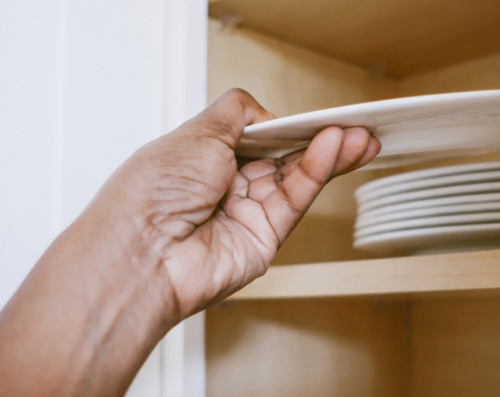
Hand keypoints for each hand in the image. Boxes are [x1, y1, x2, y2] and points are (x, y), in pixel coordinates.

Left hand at [93, 88, 379, 317]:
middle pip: (282, 159)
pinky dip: (315, 174)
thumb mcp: (199, 130)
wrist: (142, 251)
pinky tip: (333, 151)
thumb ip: (238, 113)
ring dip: (327, 156)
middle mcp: (223, 187)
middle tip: (352, 126)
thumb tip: (268, 115)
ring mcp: (243, 215)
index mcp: (202, 158)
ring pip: (294, 179)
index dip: (288, 126)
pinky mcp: (262, 240)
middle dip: (318, 142)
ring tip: (357, 137)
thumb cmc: (153, 191)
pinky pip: (293, 201)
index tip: (317, 115)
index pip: (258, 137)